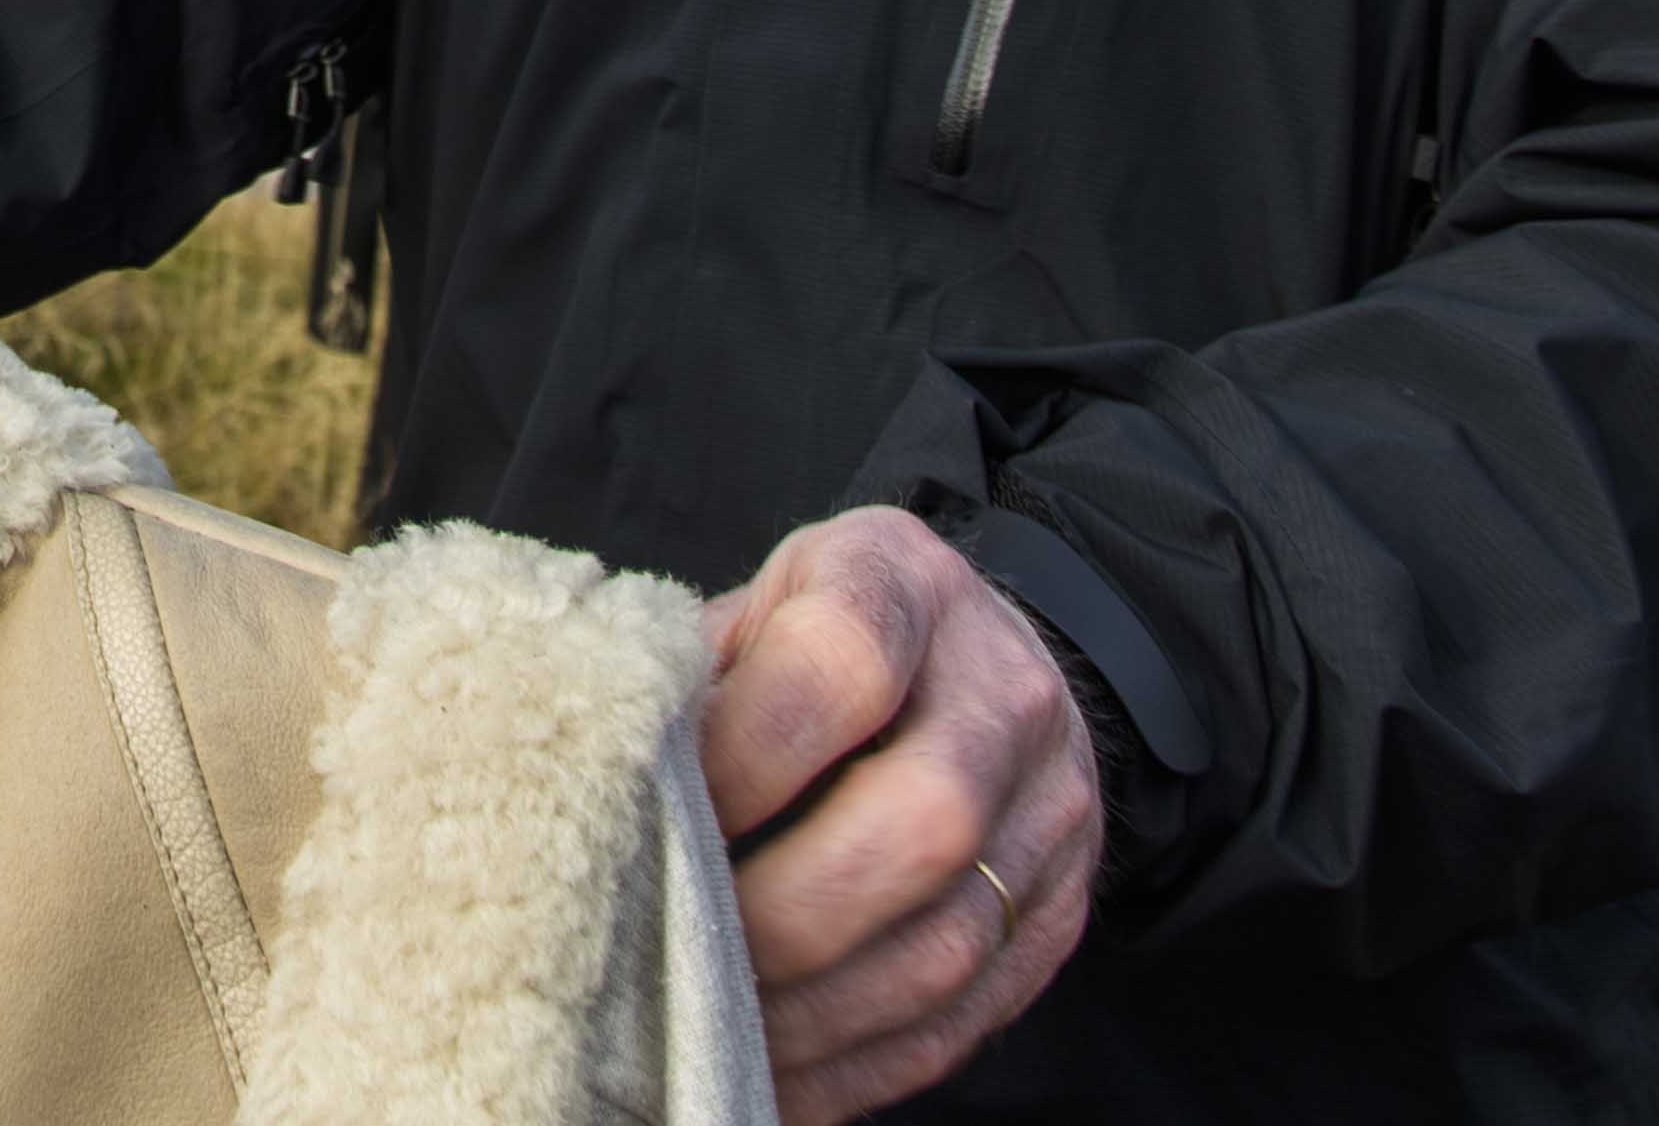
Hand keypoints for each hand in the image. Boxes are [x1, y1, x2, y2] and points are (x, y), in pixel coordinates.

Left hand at [700, 507, 1100, 1123]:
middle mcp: (1005, 691)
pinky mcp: (1056, 918)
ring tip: (712, 1038)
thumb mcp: (750, 613)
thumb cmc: (810, 640)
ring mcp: (1051, 812)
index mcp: (904, 583)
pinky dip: (855, 1066)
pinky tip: (771, 1077)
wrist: (972, 662)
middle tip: (680, 954)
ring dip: (813, 1015)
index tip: (666, 812)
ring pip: (946, 944)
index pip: (844, 663)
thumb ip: (692, 686)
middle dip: (782, 914)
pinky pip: (962, 1019)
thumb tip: (602, 794)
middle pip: (923, 820)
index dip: (746, 754)